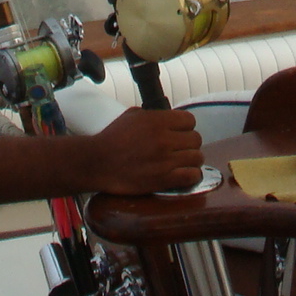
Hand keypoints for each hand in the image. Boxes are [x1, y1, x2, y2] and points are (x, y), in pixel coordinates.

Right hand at [82, 106, 203, 193]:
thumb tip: (169, 118)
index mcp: (157, 121)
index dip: (186, 127)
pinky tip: (185, 174)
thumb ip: (154, 115)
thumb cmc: (112, 139)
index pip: (190, 120)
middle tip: (180, 149)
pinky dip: (192, 176)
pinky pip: (192, 176)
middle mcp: (164, 139)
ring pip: (197, 157)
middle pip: (196, 139)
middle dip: (189, 143)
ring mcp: (165, 160)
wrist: (98, 163)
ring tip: (183, 162)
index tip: (180, 133)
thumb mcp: (132, 115)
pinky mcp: (163, 179)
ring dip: (191, 160)